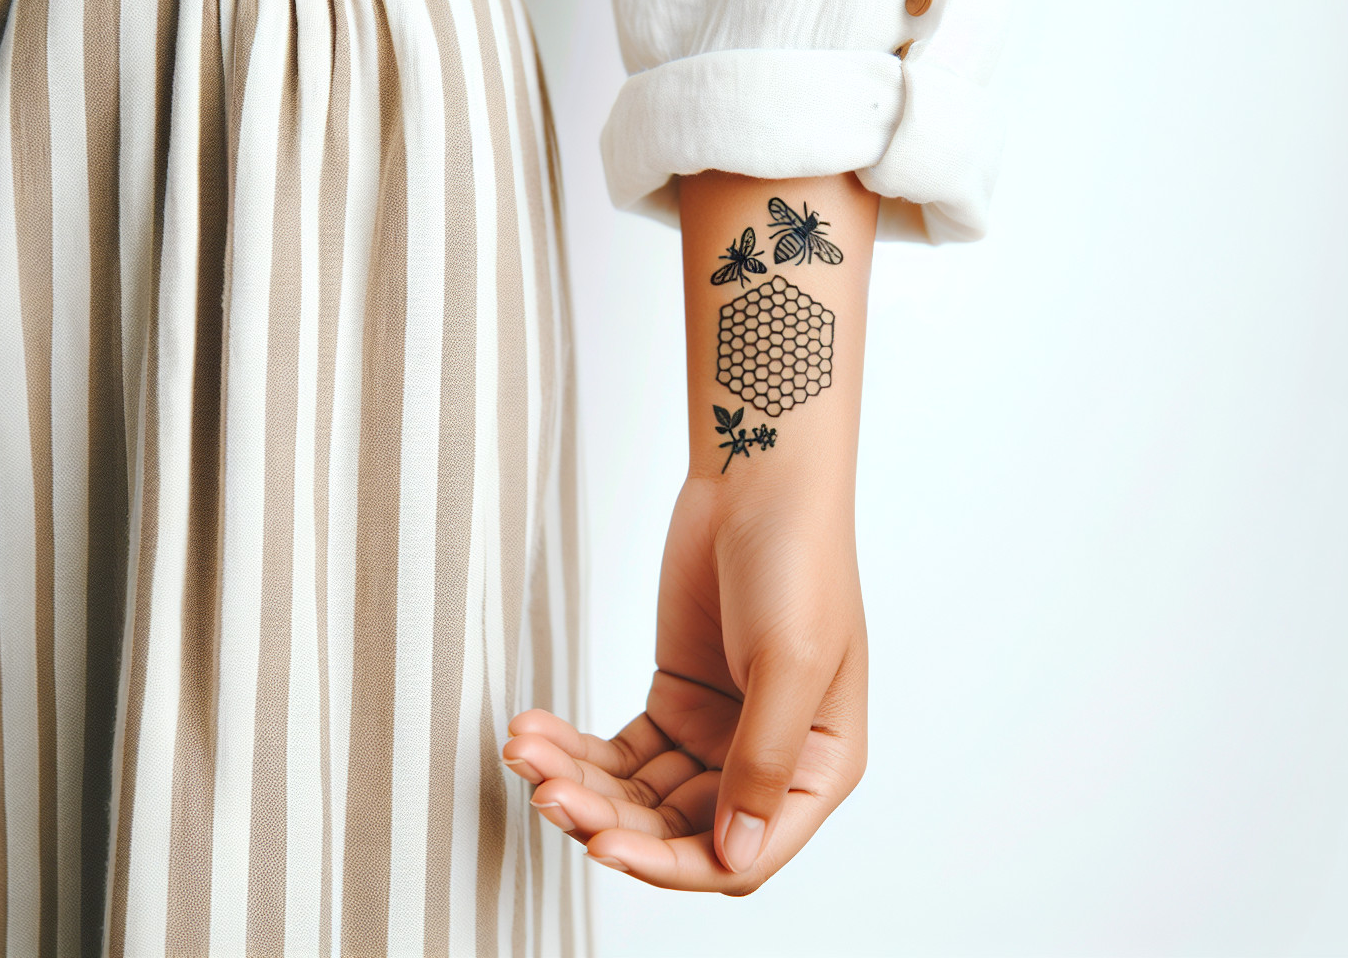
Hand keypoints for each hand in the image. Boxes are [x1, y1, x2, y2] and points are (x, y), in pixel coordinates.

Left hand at [502, 475, 866, 894]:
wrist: (756, 483)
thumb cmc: (799, 561)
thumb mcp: (790, 664)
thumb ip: (763, 761)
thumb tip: (735, 855)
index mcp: (819, 768)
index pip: (744, 855)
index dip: (675, 864)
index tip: (608, 846)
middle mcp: (767, 764)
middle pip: (678, 832)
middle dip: (609, 819)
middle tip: (548, 793)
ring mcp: (716, 737)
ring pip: (637, 797)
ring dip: (579, 783)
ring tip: (528, 752)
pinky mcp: (673, 705)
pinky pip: (617, 754)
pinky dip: (573, 749)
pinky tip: (533, 732)